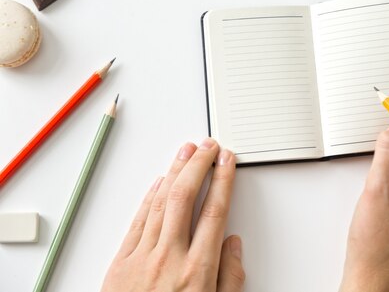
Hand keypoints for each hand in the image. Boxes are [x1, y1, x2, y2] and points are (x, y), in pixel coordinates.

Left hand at [101, 139, 244, 291]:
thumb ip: (230, 278)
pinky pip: (137, 221)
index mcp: (198, 272)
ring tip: (185, 151)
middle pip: (184, 197)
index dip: (223, 180)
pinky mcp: (119, 264)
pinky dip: (149, 197)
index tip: (228, 161)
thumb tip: (233, 244)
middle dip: (198, 165)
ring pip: (159, 202)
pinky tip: (158, 183)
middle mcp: (168, 259)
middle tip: (208, 146)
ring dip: (174, 172)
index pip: (215, 211)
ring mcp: (141, 260)